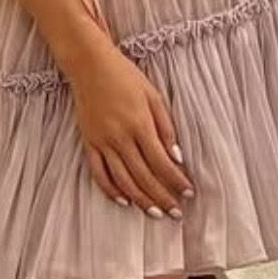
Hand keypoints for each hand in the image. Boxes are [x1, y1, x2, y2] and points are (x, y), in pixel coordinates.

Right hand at [67, 35, 194, 215]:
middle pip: (144, 176)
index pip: (162, 162)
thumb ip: (166, 127)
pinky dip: (111, 190)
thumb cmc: (125, 76)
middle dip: (162, 197)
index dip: (176, 181)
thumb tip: (177, 157)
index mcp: (139, 124)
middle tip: (176, 213)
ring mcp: (102, 142)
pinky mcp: (88, 143)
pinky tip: (124, 200)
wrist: (89, 65)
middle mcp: (120, 137)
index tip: (189, 193)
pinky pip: (98, 173)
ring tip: (155, 213)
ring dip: (141, 200)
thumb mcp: (153, 96)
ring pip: (122, 180)